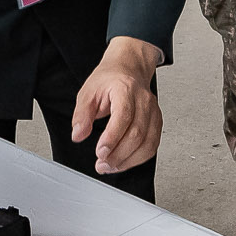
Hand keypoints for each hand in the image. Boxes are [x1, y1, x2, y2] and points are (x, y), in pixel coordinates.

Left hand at [72, 37, 162, 173]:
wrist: (128, 68)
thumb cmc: (109, 79)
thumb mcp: (88, 92)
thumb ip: (81, 115)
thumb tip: (78, 135)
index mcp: (126, 89)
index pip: (124, 116)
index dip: (112, 138)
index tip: (100, 152)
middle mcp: (143, 100)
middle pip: (137, 133)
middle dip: (119, 154)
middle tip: (102, 164)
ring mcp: (153, 112)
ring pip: (148, 143)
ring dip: (129, 160)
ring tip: (110, 166)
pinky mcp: (156, 122)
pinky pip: (152, 145)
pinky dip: (139, 158)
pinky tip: (124, 162)